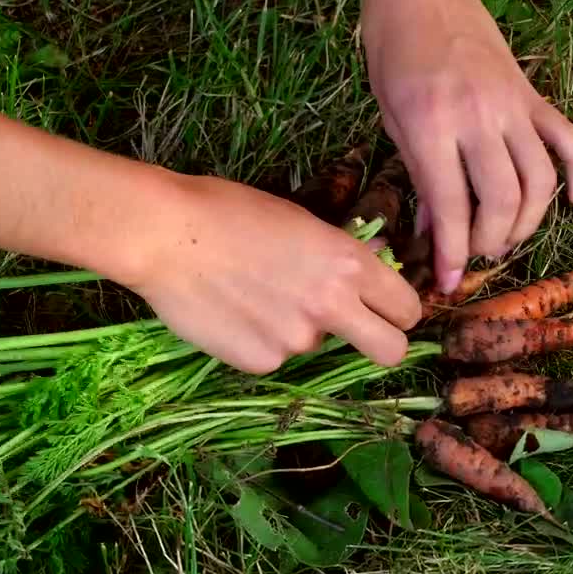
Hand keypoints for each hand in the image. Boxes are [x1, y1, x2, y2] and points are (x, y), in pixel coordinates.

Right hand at [124, 173, 422, 374]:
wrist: (166, 235)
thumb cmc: (229, 211)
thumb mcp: (300, 221)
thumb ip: (340, 254)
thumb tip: (372, 267)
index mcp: (349, 265)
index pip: (407, 309)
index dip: (400, 312)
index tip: (387, 312)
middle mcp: (332, 307)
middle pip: (392, 351)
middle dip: (384, 344)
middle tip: (360, 334)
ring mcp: (297, 340)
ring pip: (316, 346)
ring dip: (298, 328)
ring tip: (255, 294)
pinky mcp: (261, 362)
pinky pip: (274, 356)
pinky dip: (260, 340)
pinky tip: (232, 311)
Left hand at [360, 0, 572, 291]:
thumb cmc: (393, 53)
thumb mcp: (391, 119)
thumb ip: (418, 176)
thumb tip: (431, 232)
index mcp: (432, 127)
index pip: (451, 208)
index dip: (452, 254)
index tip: (448, 283)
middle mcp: (478, 119)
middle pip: (503, 201)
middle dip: (491, 243)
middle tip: (477, 256)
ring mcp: (513, 106)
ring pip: (539, 181)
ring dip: (528, 222)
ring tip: (507, 239)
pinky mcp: (533, 96)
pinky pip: (568, 140)